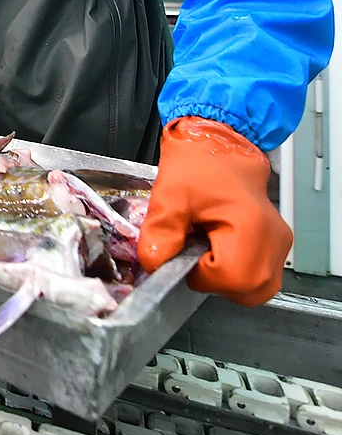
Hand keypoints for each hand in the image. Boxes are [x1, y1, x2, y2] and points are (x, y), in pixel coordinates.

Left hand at [138, 117, 291, 305]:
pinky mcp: (275, 244)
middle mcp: (273, 240)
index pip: (231, 279)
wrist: (220, 143)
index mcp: (251, 227)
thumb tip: (155, 265)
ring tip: (205, 247)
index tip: (184, 253)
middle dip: (214, 281)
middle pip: (248, 291)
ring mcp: (279, 244)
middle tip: (193, 253)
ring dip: (226, 279)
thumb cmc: (198, 165)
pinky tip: (218, 247)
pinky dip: (236, 270)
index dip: (201, 275)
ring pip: (256, 288)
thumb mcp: (168, 196)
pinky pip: (258, 274)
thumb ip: (159, 234)